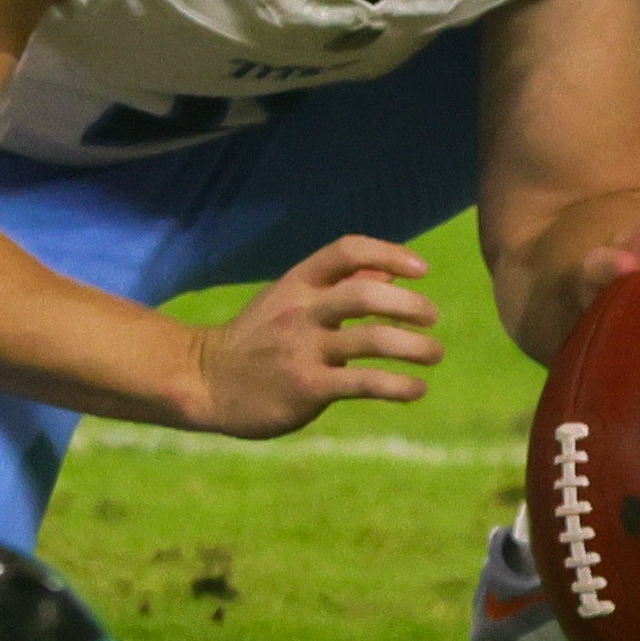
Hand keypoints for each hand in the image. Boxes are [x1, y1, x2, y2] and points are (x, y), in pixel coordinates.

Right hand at [185, 235, 444, 436]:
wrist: (204, 382)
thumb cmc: (256, 339)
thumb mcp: (290, 300)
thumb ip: (339, 286)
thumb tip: (391, 273)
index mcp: (297, 283)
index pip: (347, 250)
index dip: (389, 254)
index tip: (421, 270)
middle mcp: (301, 311)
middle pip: (365, 294)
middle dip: (409, 305)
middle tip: (433, 317)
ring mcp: (303, 350)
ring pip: (371, 340)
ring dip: (414, 347)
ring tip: (434, 354)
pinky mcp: (307, 388)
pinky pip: (363, 382)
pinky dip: (397, 385)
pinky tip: (415, 390)